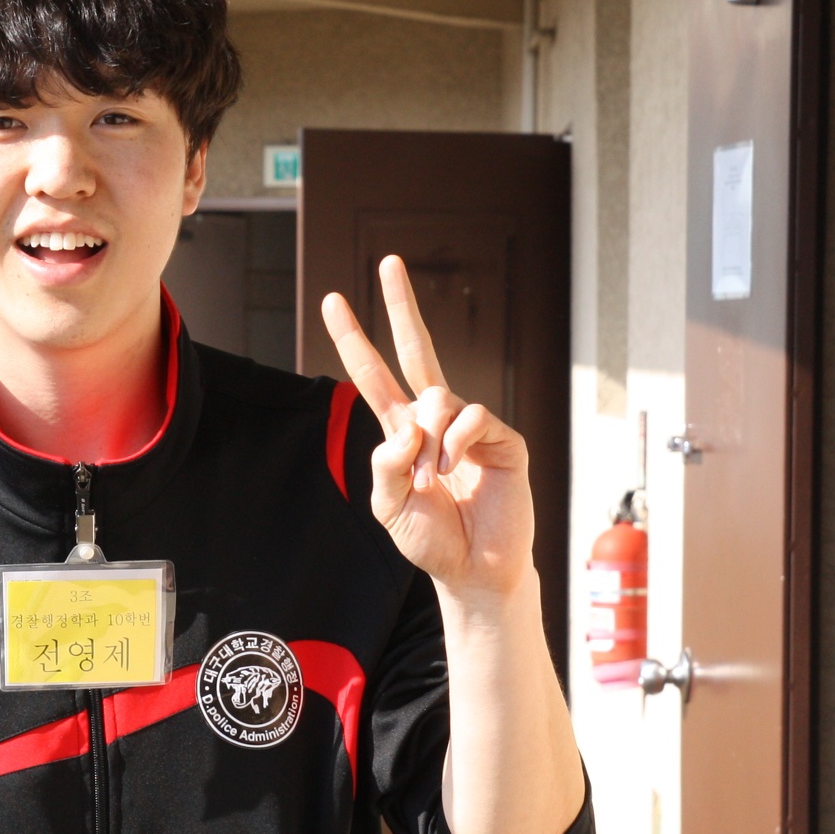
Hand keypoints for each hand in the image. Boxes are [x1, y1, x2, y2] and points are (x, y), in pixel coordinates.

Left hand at [322, 255, 535, 606]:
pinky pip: (470, 416)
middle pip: (417, 350)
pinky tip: (453, 468)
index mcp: (402, 433)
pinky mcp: (502, 439)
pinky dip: (454, 441)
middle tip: (388, 262)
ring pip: (438, 395)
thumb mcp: (388, 506)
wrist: (475, 571)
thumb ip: (385, 464)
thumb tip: (406, 423)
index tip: (332, 302)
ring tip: (432, 479)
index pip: (374, 376)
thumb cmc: (432, 540)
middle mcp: (435, 421)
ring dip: (426, 439)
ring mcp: (469, 427)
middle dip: (403, 306)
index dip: (354, 340)